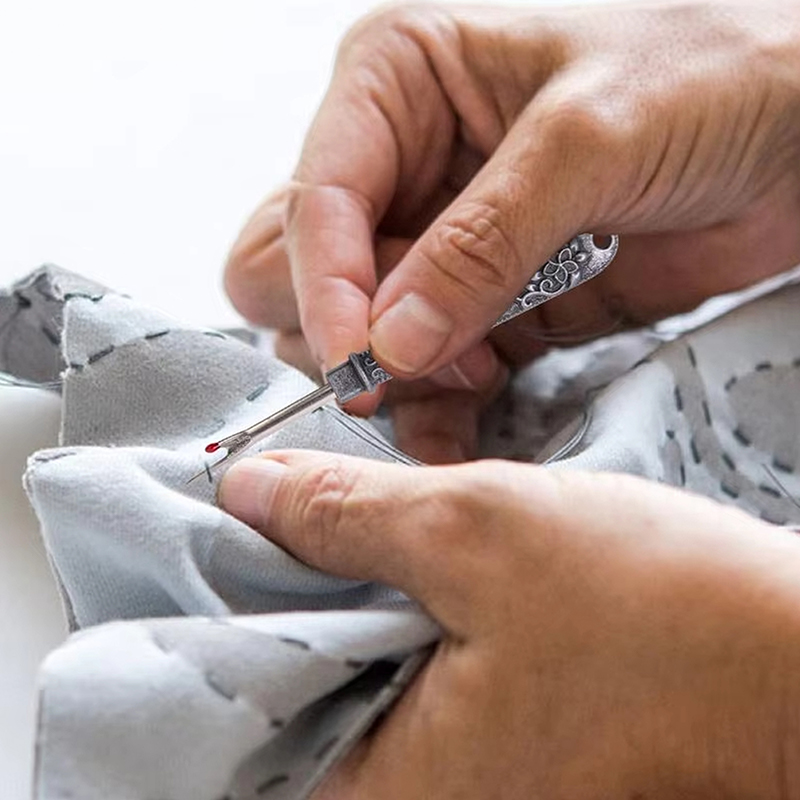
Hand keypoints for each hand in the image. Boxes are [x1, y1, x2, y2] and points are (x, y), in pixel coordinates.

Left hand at [220, 452, 799, 798]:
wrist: (785, 649)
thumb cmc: (652, 608)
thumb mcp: (478, 531)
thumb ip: (348, 515)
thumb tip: (251, 492)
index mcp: (395, 793)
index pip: (238, 735)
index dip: (209, 632)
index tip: (206, 553)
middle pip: (288, 700)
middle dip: (268, 603)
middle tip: (257, 518)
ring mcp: (458, 771)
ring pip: (344, 677)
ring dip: (327, 597)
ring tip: (311, 523)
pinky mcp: (489, 728)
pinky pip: (397, 670)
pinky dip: (378, 609)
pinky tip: (380, 555)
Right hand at [224, 2, 799, 461]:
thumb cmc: (714, 73)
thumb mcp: (588, 139)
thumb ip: (481, 246)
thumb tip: (391, 340)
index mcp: (400, 80)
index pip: (313, 197)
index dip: (322, 283)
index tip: (357, 357)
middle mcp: (406, 163)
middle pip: (301, 266)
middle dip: (348, 327)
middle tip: (417, 361)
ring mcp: (443, 242)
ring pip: (360, 330)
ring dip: (395, 373)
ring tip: (473, 376)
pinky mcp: (486, 303)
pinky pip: (426, 370)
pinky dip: (432, 407)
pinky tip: (463, 422)